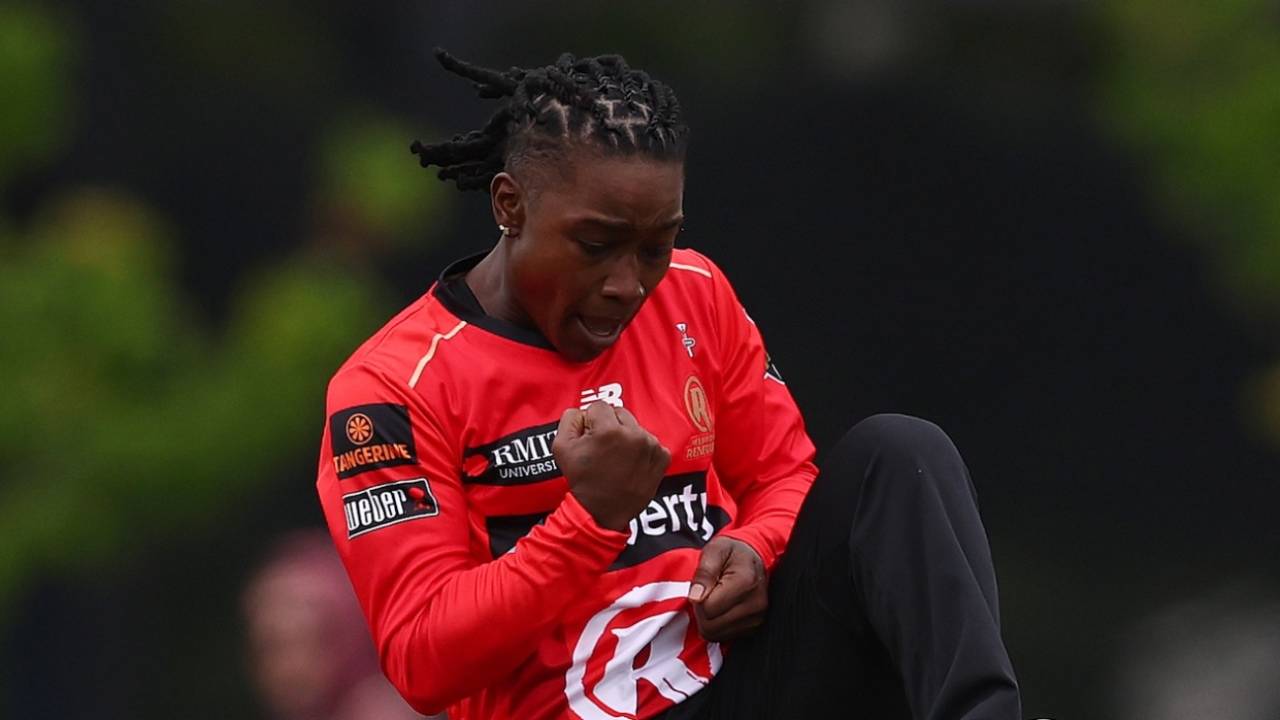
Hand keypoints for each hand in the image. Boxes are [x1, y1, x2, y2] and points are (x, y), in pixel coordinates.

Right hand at [553, 402, 670, 531]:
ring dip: (626, 437)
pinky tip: (631, 464)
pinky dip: (641, 450)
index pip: (600, 406)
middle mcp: (634, 434)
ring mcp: (651, 446)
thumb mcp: (561, 448)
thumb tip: (584, 412)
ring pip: (635, 427)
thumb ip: (570, 419)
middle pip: (620, 413)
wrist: (603, 512)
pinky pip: (650, 441)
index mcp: (609, 430)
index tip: (591, 440)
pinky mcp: (662, 457)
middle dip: (610, 427)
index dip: (591, 422)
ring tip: (617, 459)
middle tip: (604, 450)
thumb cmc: (583, 480)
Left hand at [688, 536, 767, 641]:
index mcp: (745, 582)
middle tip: (706, 593)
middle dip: (701, 611)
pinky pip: (724, 636)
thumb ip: (704, 572)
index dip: (698, 598)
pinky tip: (722, 608)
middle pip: (711, 626)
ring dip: (708, 620)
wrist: (753, 558)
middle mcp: (756, 604)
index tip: (704, 585)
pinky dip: (718, 625)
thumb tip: (695, 597)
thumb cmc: (732, 552)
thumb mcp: (715, 550)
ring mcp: (757, 618)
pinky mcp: (755, 627)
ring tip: (715, 599)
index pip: (708, 608)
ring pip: (716, 634)